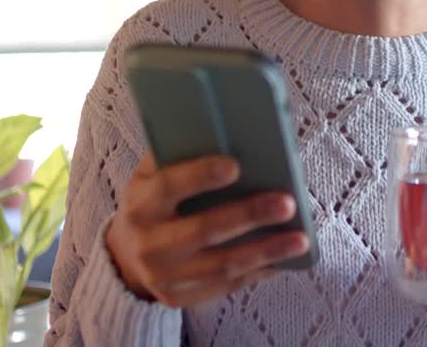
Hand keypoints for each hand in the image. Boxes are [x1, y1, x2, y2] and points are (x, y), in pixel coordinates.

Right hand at [105, 152, 310, 307]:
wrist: (126, 255)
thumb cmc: (153, 202)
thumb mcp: (150, 176)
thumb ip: (177, 154)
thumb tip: (224, 128)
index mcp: (141, 204)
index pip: (169, 187)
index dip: (200, 176)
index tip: (235, 166)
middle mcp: (149, 244)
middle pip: (203, 230)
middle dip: (248, 216)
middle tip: (287, 202)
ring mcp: (165, 276)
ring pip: (222, 265)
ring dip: (266, 251)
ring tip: (301, 238)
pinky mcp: (180, 298)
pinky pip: (227, 286)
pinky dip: (259, 271)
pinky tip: (286, 258)